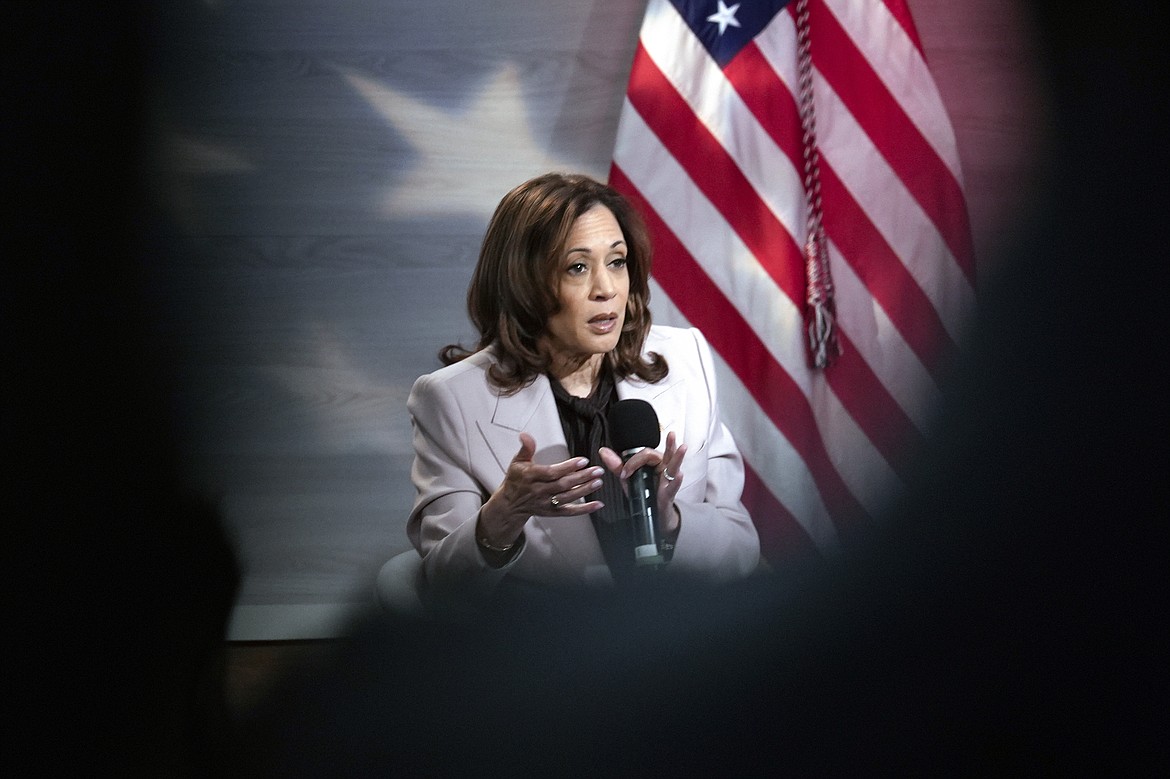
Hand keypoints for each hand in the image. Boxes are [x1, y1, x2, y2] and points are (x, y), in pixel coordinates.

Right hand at [478, 433, 605, 547]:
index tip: (583, 461)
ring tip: (598, 482)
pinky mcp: (551, 512)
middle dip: (582, 477)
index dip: (568, 467)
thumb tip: (525, 435)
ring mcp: (546, 503)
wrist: (510, 504)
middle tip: (597, 471)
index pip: (552, 472)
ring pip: (568, 497)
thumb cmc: (516, 480)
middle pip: (563, 484)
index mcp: (531, 476)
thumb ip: (526, 448)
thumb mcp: (517, 462)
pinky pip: (569, 512)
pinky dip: (584, 509)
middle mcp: (539, 491)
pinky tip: (597, 504)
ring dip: (585, 490)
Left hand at [599, 431, 686, 534]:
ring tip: (682, 447)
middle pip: (659, 456)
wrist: (651, 512)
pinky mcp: (669, 493)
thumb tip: (604, 451)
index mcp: (653, 462)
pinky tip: (679, 474)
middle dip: (666, 446)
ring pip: (673, 466)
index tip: (624, 473)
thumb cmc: (644, 493)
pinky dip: (676, 480)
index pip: (644, 455)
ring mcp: (667, 480)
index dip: (632, 462)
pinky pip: (673, 486)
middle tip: (671, 434)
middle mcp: (662, 468)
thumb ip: (617, 465)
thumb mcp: (629, 478)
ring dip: (678, 456)